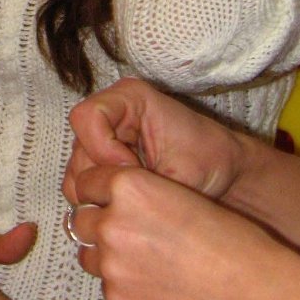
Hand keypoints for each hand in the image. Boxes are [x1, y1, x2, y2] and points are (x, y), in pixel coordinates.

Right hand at [63, 78, 245, 205]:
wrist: (224, 171)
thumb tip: (106, 198)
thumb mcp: (179, 170)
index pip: (87, 117)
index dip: (103, 149)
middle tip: (138, 191)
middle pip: (78, 148)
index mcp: (129, 98)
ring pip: (76, 171)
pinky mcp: (100, 163)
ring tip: (136, 197)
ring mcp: (101, 139)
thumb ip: (141, 183)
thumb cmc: (209, 162)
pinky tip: (129, 201)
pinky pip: (80, 186)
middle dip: (104, 177)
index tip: (133, 171)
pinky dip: (99, 199)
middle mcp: (110, 113)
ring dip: (101, 191)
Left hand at [69, 165, 266, 299]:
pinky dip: (123, 285)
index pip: (86, 183)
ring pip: (89, 255)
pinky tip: (155, 284)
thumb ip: (135, 198)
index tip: (111, 201)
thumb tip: (106, 206)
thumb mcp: (178, 193)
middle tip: (129, 234)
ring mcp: (112, 264)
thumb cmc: (226, 236)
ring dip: (106, 256)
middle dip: (99, 224)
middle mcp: (113, 221)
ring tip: (143, 261)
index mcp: (129, 186)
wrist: (249, 288)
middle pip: (81, 219)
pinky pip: (107, 286)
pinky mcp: (118, 299)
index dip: (99, 192)